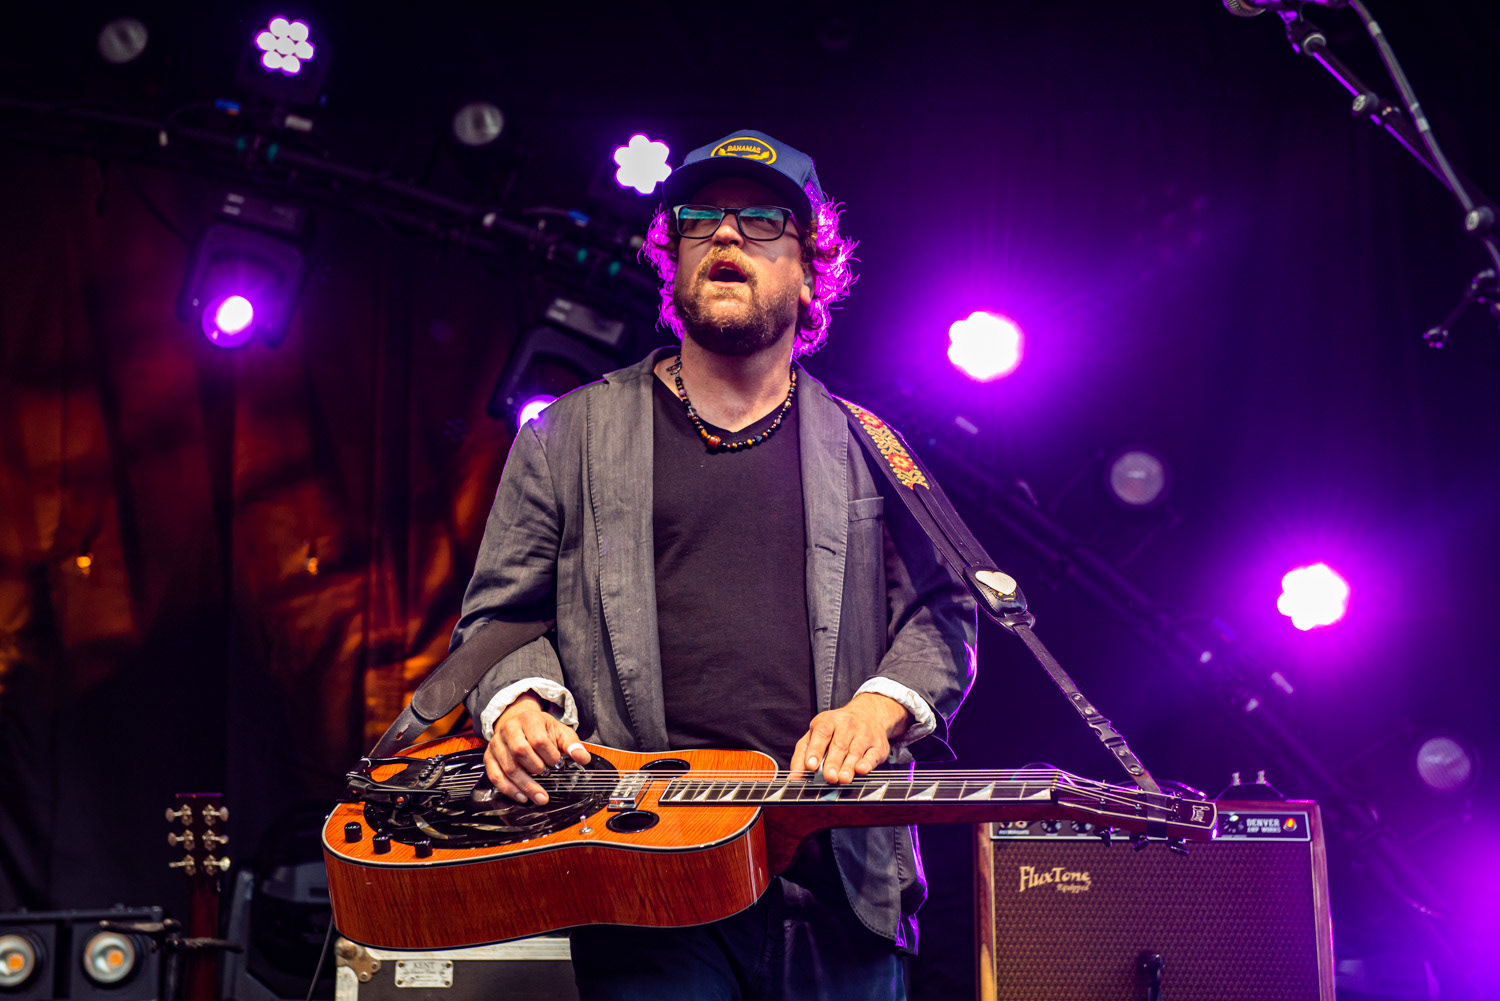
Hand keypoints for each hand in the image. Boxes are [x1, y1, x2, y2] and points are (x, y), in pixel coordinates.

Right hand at [485, 693, 589, 804]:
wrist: (519, 722)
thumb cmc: (540, 729)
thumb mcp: (559, 731)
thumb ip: (572, 744)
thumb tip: (583, 758)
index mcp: (528, 719)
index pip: (538, 739)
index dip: (550, 755)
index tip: (558, 763)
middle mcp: (509, 729)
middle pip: (520, 751)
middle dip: (536, 768)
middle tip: (548, 774)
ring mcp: (496, 743)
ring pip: (508, 767)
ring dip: (525, 785)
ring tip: (540, 796)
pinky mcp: (489, 757)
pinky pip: (495, 776)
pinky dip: (509, 789)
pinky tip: (522, 797)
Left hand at [789, 692, 910, 784]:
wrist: (869, 714)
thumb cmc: (837, 730)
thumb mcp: (816, 734)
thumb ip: (802, 755)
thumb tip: (793, 778)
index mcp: (828, 721)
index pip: (821, 734)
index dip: (815, 750)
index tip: (810, 765)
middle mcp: (847, 725)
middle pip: (839, 745)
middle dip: (833, 762)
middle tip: (828, 777)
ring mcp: (864, 734)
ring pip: (855, 751)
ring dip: (848, 766)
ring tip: (842, 779)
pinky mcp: (878, 745)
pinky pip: (872, 755)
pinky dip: (867, 763)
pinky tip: (861, 770)